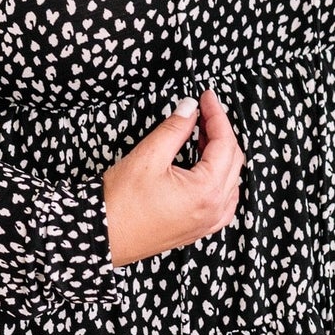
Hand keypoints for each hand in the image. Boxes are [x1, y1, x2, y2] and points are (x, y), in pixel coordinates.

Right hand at [102, 87, 243, 267]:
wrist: (101, 237)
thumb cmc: (120, 204)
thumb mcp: (148, 157)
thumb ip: (175, 128)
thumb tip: (190, 108)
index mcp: (206, 191)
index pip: (225, 143)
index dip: (216, 115)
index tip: (207, 97)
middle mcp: (214, 210)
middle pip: (233, 160)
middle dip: (220, 132)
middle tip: (202, 112)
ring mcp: (208, 223)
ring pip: (231, 180)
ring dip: (221, 155)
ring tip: (200, 136)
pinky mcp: (198, 229)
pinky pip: (223, 200)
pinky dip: (219, 179)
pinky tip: (204, 168)